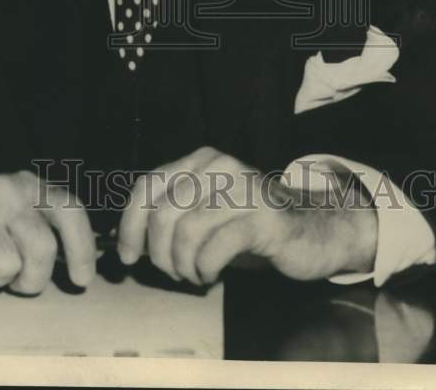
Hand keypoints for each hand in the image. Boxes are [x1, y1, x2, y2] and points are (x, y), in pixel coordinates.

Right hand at [0, 171, 95, 295]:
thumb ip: (47, 229)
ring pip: (7, 269)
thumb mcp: (17, 214)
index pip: (69, 211)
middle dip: (32, 278)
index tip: (81, 281)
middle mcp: (5, 189)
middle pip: (42, 250)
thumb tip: (83, 269)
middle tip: (16, 279)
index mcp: (28, 184)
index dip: (81, 248)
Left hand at [117, 147, 376, 284]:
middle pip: (163, 213)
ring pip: (186, 232)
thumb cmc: (248, 227)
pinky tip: (211, 276)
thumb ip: (169, 218)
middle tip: (172, 273)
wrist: (310, 231)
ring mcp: (242, 189)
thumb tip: (124, 241)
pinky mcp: (263, 218)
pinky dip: (204, 270)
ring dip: (182, 266)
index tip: (128, 258)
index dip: (131, 225)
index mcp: (200, 160)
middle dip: (158, 254)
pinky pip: (215, 248)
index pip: (148, 186)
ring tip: (194, 275)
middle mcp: (219, 165)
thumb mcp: (205, 215)